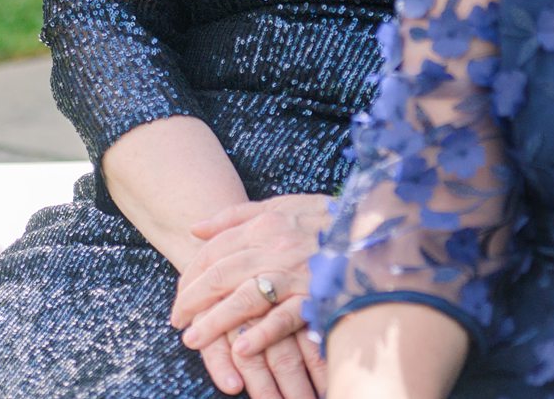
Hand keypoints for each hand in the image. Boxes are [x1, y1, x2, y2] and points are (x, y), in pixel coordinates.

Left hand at [170, 195, 332, 396]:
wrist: (376, 231)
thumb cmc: (326, 220)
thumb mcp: (284, 205)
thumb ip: (238, 215)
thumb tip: (195, 228)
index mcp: (266, 222)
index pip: (215, 250)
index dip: (191, 274)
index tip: (179, 294)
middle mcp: (277, 246)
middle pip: (221, 273)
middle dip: (193, 299)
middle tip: (177, 320)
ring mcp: (296, 272)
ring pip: (245, 296)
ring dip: (215, 321)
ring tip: (193, 339)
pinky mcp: (316, 296)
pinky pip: (284, 317)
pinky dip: (261, 333)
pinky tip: (240, 348)